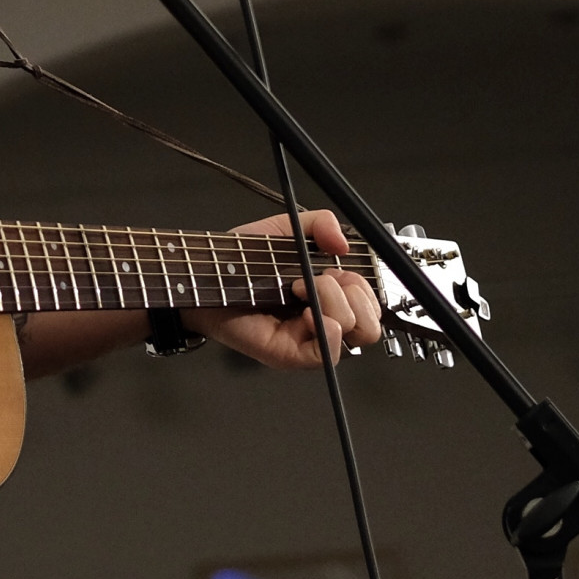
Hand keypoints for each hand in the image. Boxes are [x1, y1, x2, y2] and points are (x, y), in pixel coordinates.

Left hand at [189, 211, 383, 369]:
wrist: (207, 276)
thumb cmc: (240, 259)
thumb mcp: (285, 229)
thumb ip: (319, 223)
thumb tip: (344, 242)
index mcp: (329, 295)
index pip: (371, 303)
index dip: (359, 283)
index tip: (331, 268)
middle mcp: (324, 320)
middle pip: (371, 323)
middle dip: (351, 293)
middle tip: (315, 280)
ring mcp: (309, 340)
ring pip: (356, 335)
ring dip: (335, 304)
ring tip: (299, 291)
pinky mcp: (291, 354)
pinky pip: (328, 355)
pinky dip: (327, 330)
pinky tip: (306, 313)